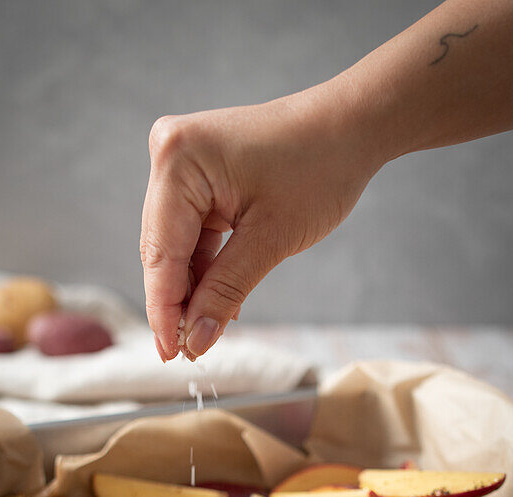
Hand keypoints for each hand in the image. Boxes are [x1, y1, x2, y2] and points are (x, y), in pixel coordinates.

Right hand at [140, 84, 382, 360]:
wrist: (351, 126)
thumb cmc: (319, 168)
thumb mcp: (270, 240)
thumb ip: (224, 292)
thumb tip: (195, 341)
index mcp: (178, 161)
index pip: (161, 253)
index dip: (164, 311)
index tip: (170, 354)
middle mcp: (169, 156)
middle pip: (162, 250)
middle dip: (176, 303)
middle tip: (187, 353)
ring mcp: (182, 164)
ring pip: (175, 246)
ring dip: (191, 289)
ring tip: (203, 335)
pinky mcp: (198, 176)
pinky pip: (192, 233)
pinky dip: (206, 269)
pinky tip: (218, 304)